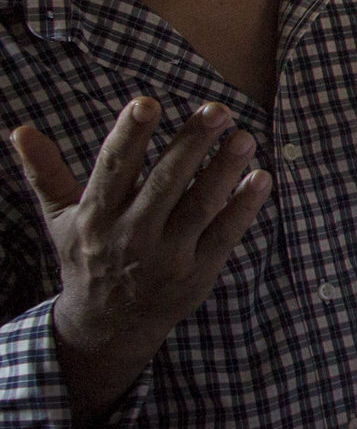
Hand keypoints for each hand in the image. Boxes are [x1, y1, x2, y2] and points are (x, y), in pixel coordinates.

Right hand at [13, 100, 271, 426]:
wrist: (107, 326)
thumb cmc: (86, 258)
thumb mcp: (61, 219)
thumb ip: (46, 172)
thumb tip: (20, 130)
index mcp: (96, 216)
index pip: (114, 168)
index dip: (130, 135)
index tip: (147, 102)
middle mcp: (130, 235)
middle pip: (164, 183)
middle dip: (192, 145)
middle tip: (217, 109)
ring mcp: (167, 256)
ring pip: (199, 207)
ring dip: (225, 170)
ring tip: (244, 137)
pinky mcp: (197, 272)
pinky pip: (224, 235)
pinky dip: (244, 207)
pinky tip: (261, 177)